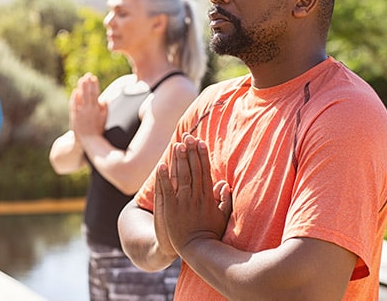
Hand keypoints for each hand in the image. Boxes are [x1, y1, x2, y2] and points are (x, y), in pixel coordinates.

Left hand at [70, 73, 106, 138]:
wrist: (89, 141)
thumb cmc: (97, 129)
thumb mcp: (104, 119)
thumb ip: (104, 108)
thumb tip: (103, 99)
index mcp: (98, 110)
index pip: (96, 94)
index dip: (95, 85)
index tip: (94, 78)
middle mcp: (90, 110)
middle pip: (88, 94)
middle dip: (88, 84)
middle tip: (87, 75)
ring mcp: (82, 113)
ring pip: (81, 98)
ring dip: (81, 88)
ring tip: (81, 80)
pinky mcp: (75, 117)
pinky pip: (74, 105)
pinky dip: (75, 98)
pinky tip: (75, 91)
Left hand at [157, 134, 230, 255]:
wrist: (196, 250)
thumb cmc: (210, 234)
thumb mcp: (222, 217)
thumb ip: (225, 200)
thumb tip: (225, 184)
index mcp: (208, 197)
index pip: (205, 172)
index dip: (202, 156)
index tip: (201, 142)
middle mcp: (195, 196)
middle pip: (193, 169)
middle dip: (191, 152)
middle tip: (188, 136)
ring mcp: (182, 202)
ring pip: (181, 176)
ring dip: (179, 159)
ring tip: (178, 144)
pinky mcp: (170, 208)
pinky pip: (166, 189)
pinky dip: (164, 177)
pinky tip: (162, 164)